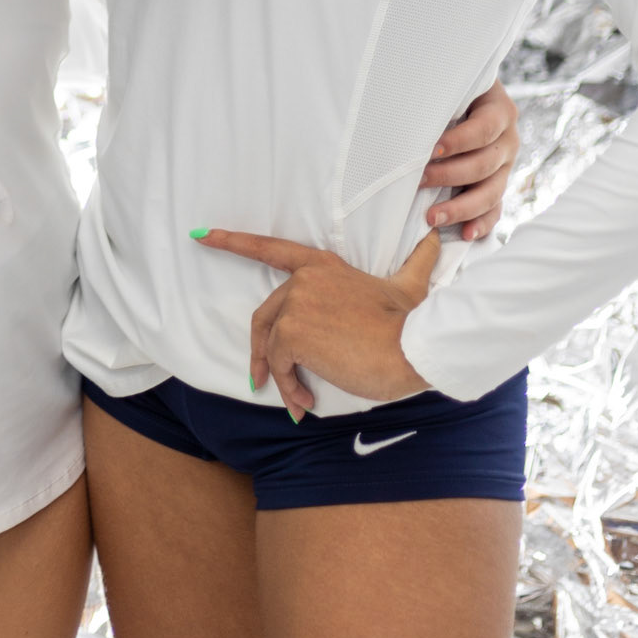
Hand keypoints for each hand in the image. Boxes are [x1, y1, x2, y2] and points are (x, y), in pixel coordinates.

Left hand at [193, 228, 437, 419]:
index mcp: (323, 265)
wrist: (414, 347)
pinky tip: (306, 402)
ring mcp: (296, 303)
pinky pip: (278, 365)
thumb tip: (435, 240)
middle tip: (266, 380)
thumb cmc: (411, 324)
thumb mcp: (411, 286)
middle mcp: (304, 280)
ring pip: (272, 345)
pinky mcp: (292, 332)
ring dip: (281, 377)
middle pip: (266, 315)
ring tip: (301, 399)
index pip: (270, 248)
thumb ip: (417, 261)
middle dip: (262, 351)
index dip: (233, 242)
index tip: (202, 235)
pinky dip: (287, 388)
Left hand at [420, 77, 518, 239]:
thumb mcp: (451, 85)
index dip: (459, 141)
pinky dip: (481, 224)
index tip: (432, 150)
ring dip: (461, 207)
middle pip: (484, 164)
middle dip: (449, 176)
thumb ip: (440, 95)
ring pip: (491, 192)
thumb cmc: (450, 90)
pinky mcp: (498, 186)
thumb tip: (407, 110)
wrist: (470, 97)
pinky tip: (465, 233)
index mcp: (500, 111)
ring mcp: (506, 166)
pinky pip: (495, 210)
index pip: (484, 129)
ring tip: (432, 217)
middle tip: (418, 180)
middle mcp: (508, 140)